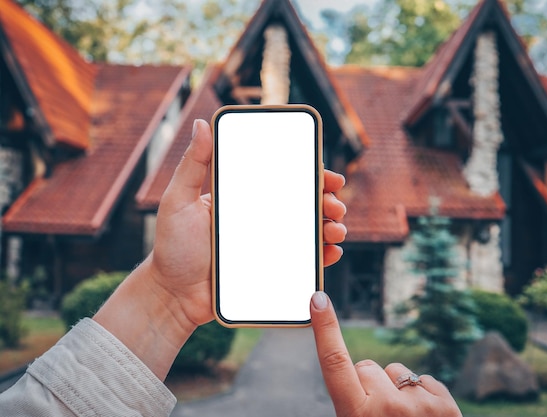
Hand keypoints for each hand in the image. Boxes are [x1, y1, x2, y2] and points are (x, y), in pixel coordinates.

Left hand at [150, 119, 347, 327]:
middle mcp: (261, 218)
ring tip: (336, 228)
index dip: (310, 174)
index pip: (283, 179)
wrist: (173, 296)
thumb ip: (192, 165)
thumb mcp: (178, 201)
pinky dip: (323, 256)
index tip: (327, 175)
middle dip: (327, 200)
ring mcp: (269, 245)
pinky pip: (304, 261)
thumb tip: (202, 124)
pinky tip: (331, 251)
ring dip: (331, 226)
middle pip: (304, 204)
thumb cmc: (172, 248)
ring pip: (309, 231)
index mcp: (244, 198)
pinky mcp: (273, 270)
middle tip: (334, 204)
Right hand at [310, 292, 461, 416]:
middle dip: (369, 382)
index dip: (324, 328)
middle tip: (376, 415)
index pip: (334, 362)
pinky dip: (421, 394)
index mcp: (355, 416)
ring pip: (396, 371)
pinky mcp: (446, 405)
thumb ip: (354, 404)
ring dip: (396, 388)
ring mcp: (419, 405)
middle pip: (367, 366)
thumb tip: (359, 373)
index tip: (318, 298)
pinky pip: (423, 379)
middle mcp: (386, 407)